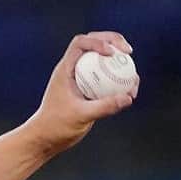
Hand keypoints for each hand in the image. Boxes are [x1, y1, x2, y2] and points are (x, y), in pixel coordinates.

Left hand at [25, 31, 139, 153]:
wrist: (46, 138)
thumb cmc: (56, 125)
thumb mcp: (81, 115)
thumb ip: (104, 106)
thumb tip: (127, 97)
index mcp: (66, 69)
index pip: (80, 43)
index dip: (98, 41)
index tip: (112, 52)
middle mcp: (74, 70)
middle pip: (94, 45)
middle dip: (113, 42)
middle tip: (128, 51)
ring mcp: (83, 79)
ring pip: (103, 62)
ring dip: (120, 63)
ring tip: (134, 78)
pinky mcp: (90, 91)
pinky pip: (107, 80)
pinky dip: (120, 82)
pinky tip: (131, 93)